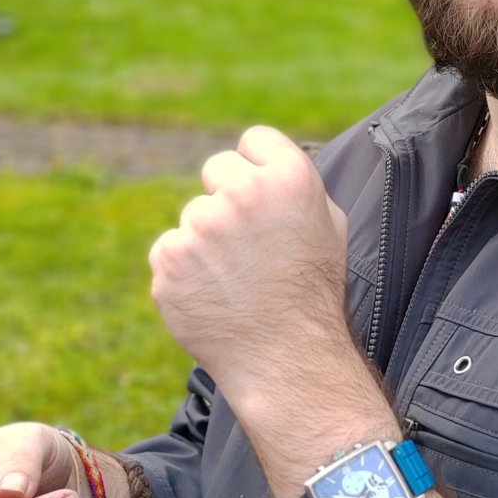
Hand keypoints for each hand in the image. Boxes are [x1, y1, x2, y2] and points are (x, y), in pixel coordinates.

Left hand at [148, 125, 352, 414]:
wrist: (285, 357)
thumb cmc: (312, 291)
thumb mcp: (329, 225)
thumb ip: (294, 184)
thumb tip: (265, 164)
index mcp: (289, 177)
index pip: (254, 140)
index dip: (258, 168)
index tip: (262, 197)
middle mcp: (242, 192)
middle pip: (217, 168)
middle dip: (227, 197)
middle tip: (247, 244)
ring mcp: (200, 225)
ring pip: (193, 216)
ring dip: (206, 240)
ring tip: (236, 280)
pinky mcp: (168, 258)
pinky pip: (170, 250)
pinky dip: (185, 271)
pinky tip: (213, 295)